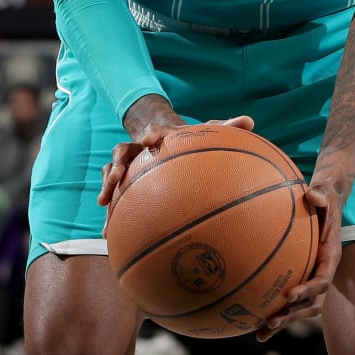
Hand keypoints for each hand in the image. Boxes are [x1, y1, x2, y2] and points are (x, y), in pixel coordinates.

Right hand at [97, 105, 253, 209]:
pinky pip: (113, 195)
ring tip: (104, 201)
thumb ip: (225, 128)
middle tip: (116, 176)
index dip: (149, 134)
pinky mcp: (123, 184)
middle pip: (122, 152)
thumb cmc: (188, 139)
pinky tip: (107, 233)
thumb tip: (250, 121)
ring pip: (111, 172)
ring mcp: (128, 166)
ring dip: (107, 185)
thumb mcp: (206, 132)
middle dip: (117, 163)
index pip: (151, 132)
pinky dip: (110, 212)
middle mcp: (138, 150)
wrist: (164, 141)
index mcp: (159, 136)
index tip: (148, 139)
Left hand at [259, 177, 343, 342]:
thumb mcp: (325, 194)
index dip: (308, 290)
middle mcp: (322, 272)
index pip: (322, 280)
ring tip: (261, 332)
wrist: (326, 204)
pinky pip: (287, 301)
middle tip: (273, 320)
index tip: (289, 294)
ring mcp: (310, 278)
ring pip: (300, 309)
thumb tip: (313, 194)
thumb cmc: (324, 199)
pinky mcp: (299, 280)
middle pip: (312, 303)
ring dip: (283, 321)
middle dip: (293, 315)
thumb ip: (321, 195)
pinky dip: (273, 314)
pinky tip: (252, 325)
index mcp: (330, 257)